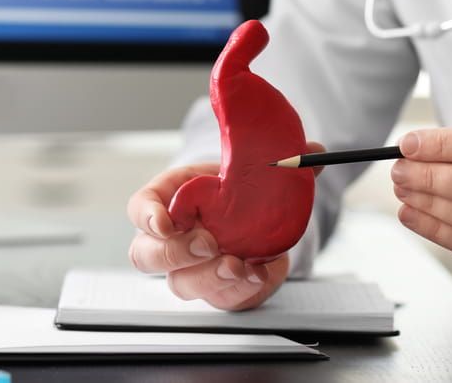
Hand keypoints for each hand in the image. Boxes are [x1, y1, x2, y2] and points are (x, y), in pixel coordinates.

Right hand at [126, 146, 322, 309]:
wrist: (255, 211)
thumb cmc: (237, 185)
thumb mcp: (248, 165)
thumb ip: (278, 158)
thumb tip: (311, 153)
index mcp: (170, 198)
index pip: (140, 208)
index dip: (148, 216)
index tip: (165, 221)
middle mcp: (172, 238)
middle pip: (148, 256)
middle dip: (176, 253)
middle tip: (209, 243)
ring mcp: (190, 268)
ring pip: (182, 285)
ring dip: (209, 278)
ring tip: (239, 265)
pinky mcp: (216, 289)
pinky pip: (220, 299)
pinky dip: (241, 290)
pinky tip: (259, 275)